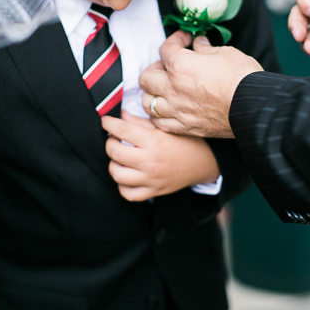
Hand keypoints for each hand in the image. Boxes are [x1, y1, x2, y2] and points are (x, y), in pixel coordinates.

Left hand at [101, 110, 219, 200]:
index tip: (105, 121)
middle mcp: (150, 161)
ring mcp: (151, 179)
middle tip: (114, 139)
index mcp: (154, 141)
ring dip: (113, 164)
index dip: (108, 123)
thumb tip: (120, 116)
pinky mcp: (153, 192)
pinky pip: (128, 194)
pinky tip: (126, 175)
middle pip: (114, 152)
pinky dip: (122, 185)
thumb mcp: (164, 127)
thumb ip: (140, 122)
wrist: (204, 163)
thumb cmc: (184, 141)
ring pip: (117, 174)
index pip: (121, 129)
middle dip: (109, 142)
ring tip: (119, 158)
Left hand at [138, 32, 262, 137]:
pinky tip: (165, 110)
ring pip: (147, 102)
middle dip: (155, 68)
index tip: (184, 39)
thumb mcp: (226, 53)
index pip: (166, 49)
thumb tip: (198, 43)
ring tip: (162, 89)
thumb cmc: (244, 79)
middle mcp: (173, 89)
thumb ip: (206, 49)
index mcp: (181, 67)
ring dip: (152, 93)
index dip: (175, 40)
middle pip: (146, 78)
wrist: (256, 108)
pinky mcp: (185, 127)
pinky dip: (158, 116)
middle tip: (167, 66)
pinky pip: (159, 123)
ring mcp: (177, 110)